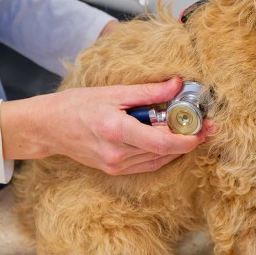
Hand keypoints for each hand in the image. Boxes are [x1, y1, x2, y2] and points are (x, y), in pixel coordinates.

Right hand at [1, 78, 211, 174]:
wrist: (48, 127)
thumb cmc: (77, 105)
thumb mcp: (113, 92)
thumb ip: (147, 92)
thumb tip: (177, 84)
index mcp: (117, 131)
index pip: (162, 143)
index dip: (187, 139)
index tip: (204, 128)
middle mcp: (117, 154)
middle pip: (164, 152)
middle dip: (188, 140)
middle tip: (207, 126)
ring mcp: (115, 166)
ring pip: (158, 160)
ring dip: (177, 147)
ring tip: (193, 131)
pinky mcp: (114, 170)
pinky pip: (147, 164)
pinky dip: (162, 153)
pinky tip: (170, 140)